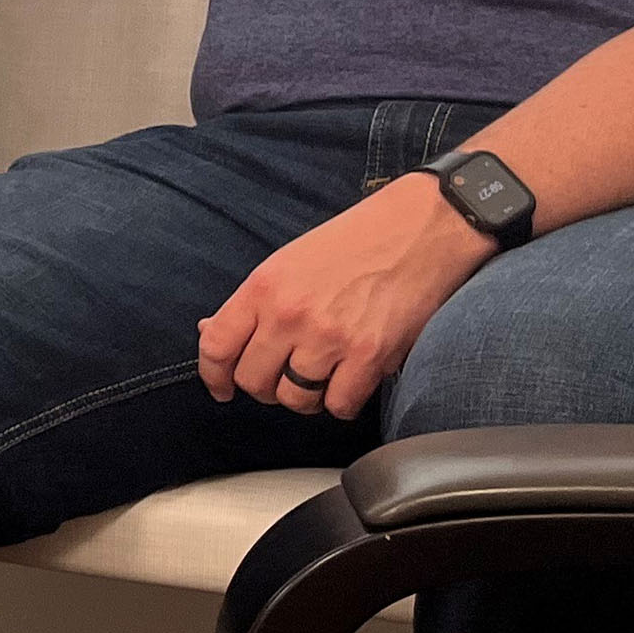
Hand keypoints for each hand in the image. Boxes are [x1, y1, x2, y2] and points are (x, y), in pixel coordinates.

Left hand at [197, 172, 498, 417]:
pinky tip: (349, 382)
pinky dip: (341, 402)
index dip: (213, 376)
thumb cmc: (355, 242)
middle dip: (263, 387)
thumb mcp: (289, 261)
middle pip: (252, 381)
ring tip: (318, 379)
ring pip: (294, 399)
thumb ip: (252, 302)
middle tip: (281, 377)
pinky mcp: (370, 356)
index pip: (216, 346)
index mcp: (264, 287)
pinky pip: (339, 406)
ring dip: (303, 397)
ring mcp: (329, 338)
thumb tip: (211, 332)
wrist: (422, 227)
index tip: (221, 388)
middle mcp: (290, 314)